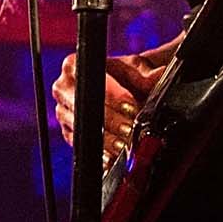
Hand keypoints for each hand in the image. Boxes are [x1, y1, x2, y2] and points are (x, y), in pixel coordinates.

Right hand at [51, 37, 178, 163]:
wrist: (120, 88)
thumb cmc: (124, 76)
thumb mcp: (135, 69)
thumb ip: (145, 74)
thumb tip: (159, 75)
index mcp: (74, 66)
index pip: (93, 83)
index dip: (114, 97)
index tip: (131, 107)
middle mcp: (63, 88)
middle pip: (85, 108)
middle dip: (110, 121)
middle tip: (130, 129)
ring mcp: (63, 111)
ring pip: (82, 129)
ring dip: (106, 139)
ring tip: (126, 144)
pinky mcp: (68, 132)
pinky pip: (81, 145)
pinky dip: (99, 152)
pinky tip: (114, 155)